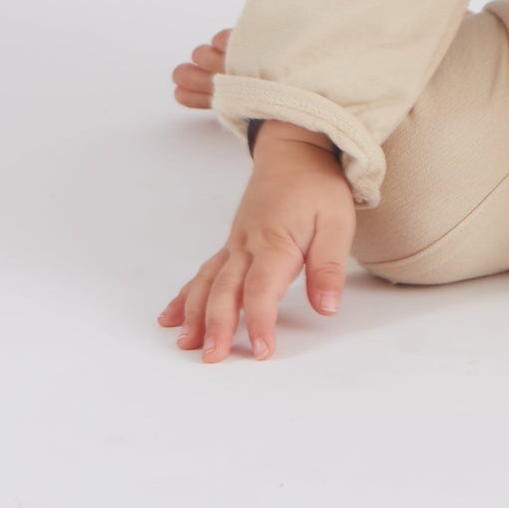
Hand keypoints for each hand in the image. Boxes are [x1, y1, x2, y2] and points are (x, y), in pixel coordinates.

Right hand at [157, 127, 355, 361]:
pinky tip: (170, 316)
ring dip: (195, 314)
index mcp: (275, 242)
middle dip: (218, 325)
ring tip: (185, 343)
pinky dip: (186, 295)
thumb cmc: (318, 187)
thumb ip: (329, 266)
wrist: (295, 150)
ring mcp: (235, 244)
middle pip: (227, 289)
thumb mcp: (338, 222)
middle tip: (212, 357)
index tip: (261, 351)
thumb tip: (326, 307)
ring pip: (208, 283)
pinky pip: (204, 272)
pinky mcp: (231, 244)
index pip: (262, 289)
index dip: (260, 321)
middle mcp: (248, 245)